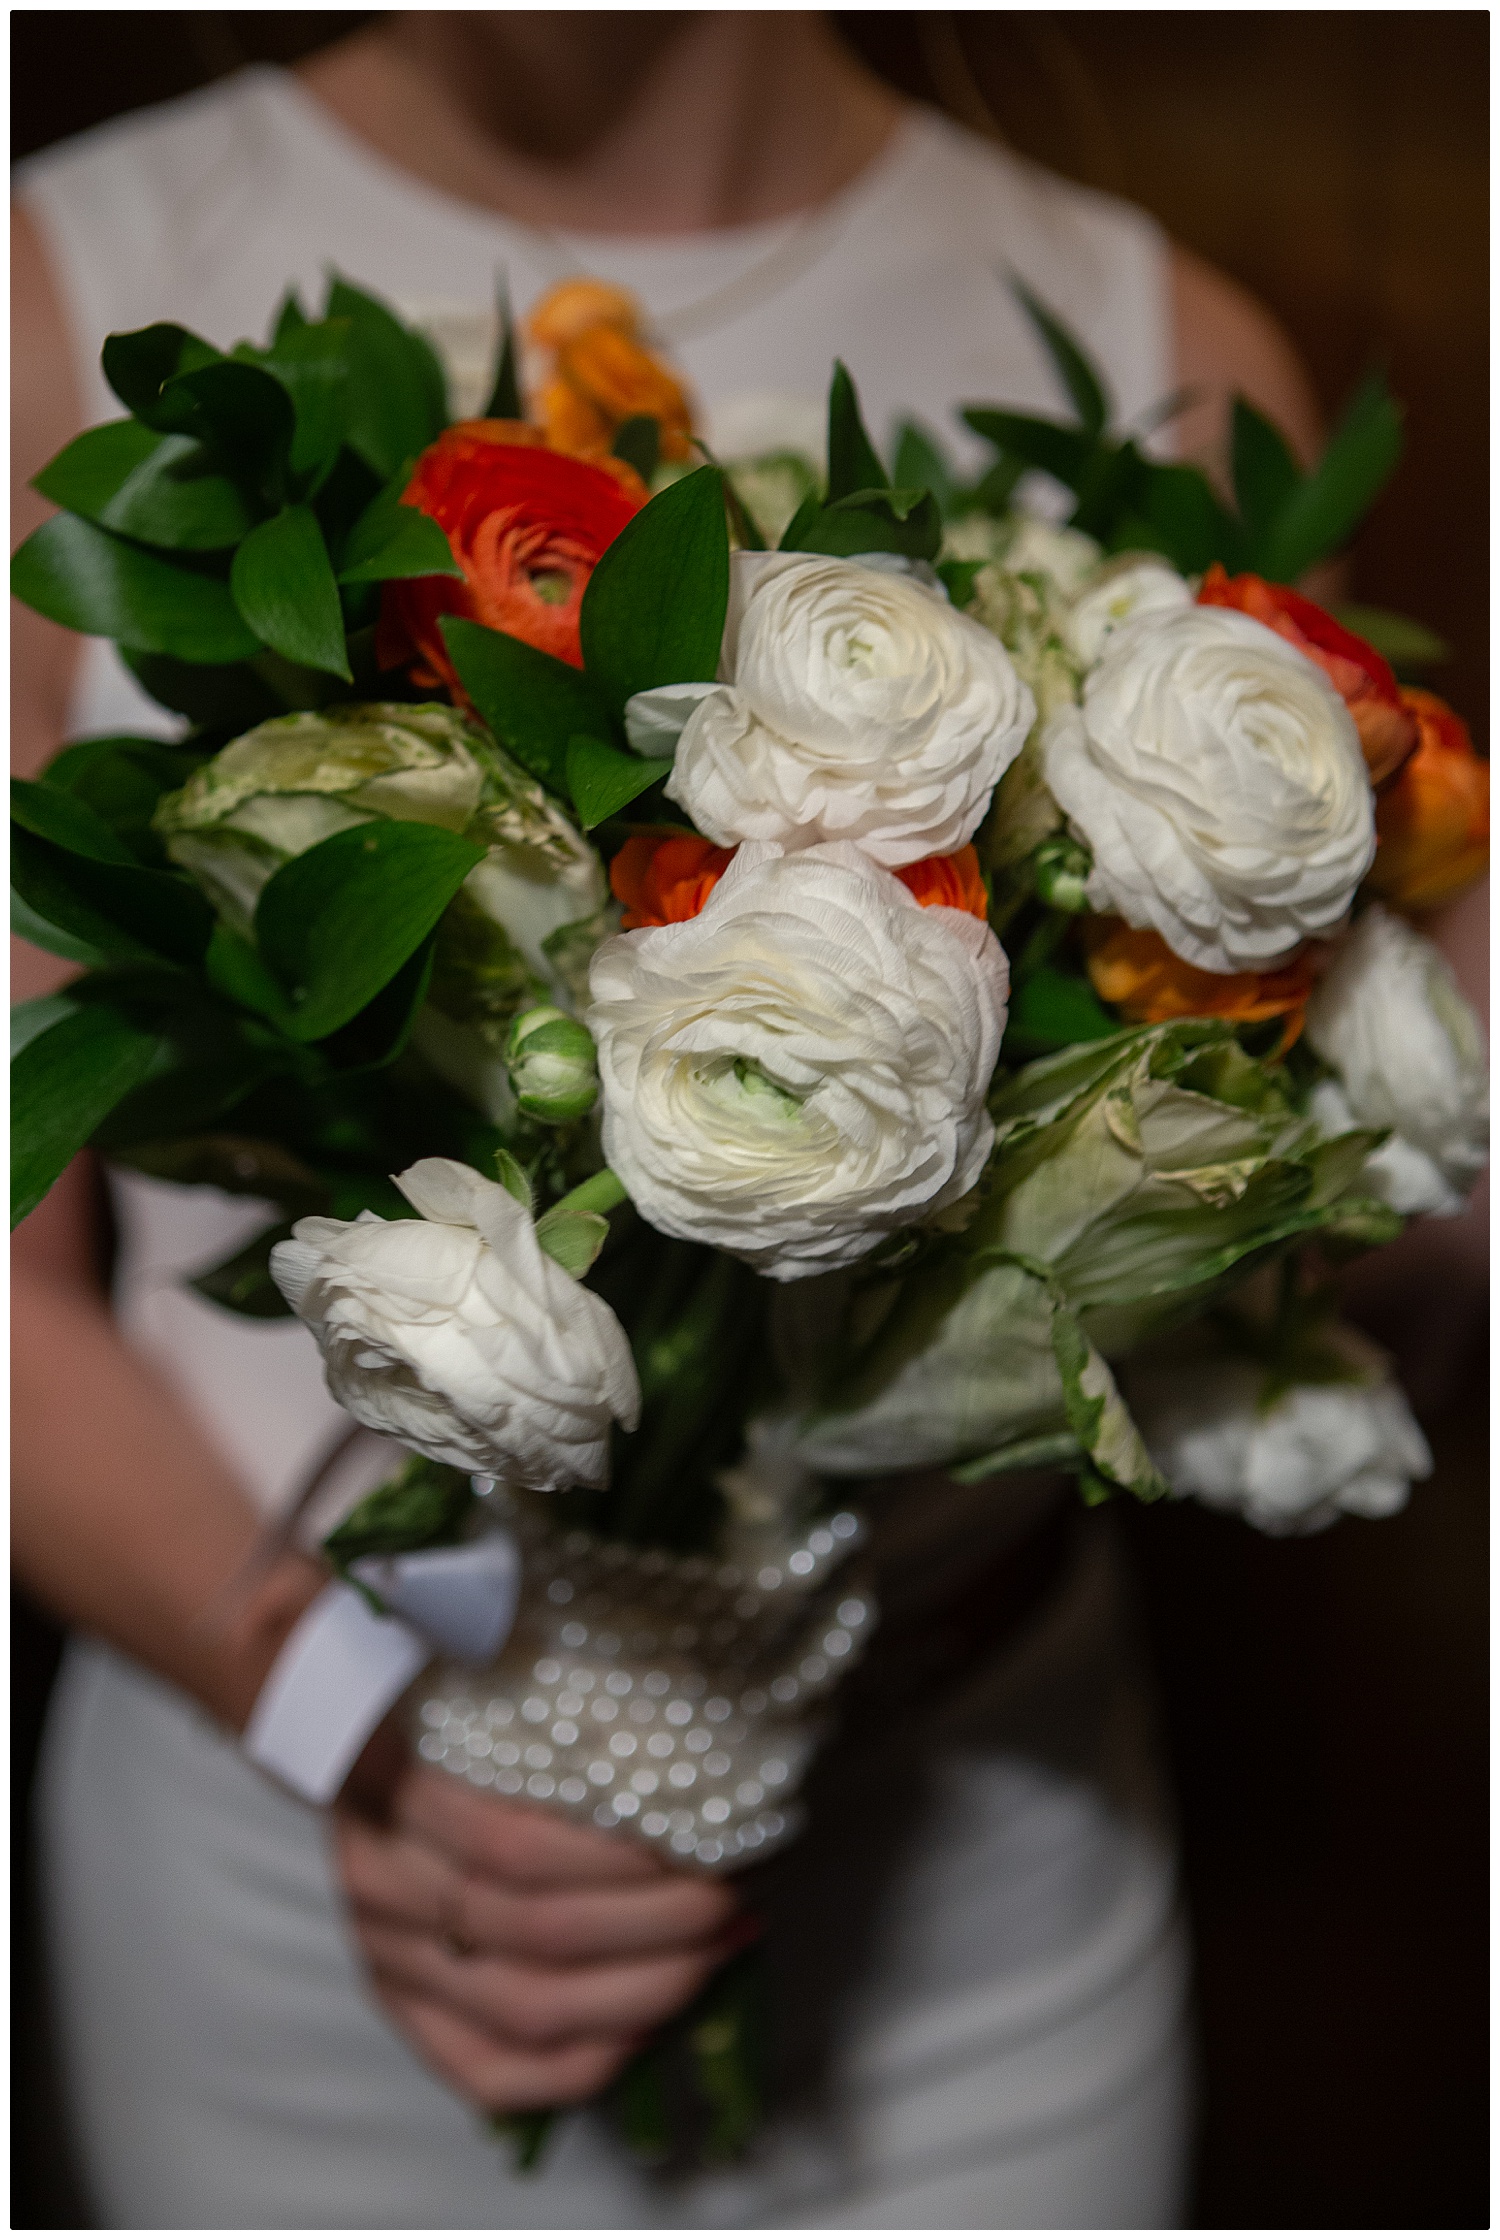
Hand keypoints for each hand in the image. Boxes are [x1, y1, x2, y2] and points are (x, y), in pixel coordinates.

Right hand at [334, 1737, 751, 2112]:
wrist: (351, 1731)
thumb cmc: (445, 1700)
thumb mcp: (481, 1676)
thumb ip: (559, 1715)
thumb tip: (690, 1756)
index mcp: (391, 1785)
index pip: (519, 1850)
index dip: (625, 1861)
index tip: (707, 1837)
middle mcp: (381, 1880)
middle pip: (538, 1933)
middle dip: (661, 1924)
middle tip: (731, 1895)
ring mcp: (383, 1954)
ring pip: (527, 2009)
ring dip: (645, 1990)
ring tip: (717, 1950)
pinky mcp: (398, 2010)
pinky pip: (490, 2074)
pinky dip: (583, 2064)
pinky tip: (651, 2027)